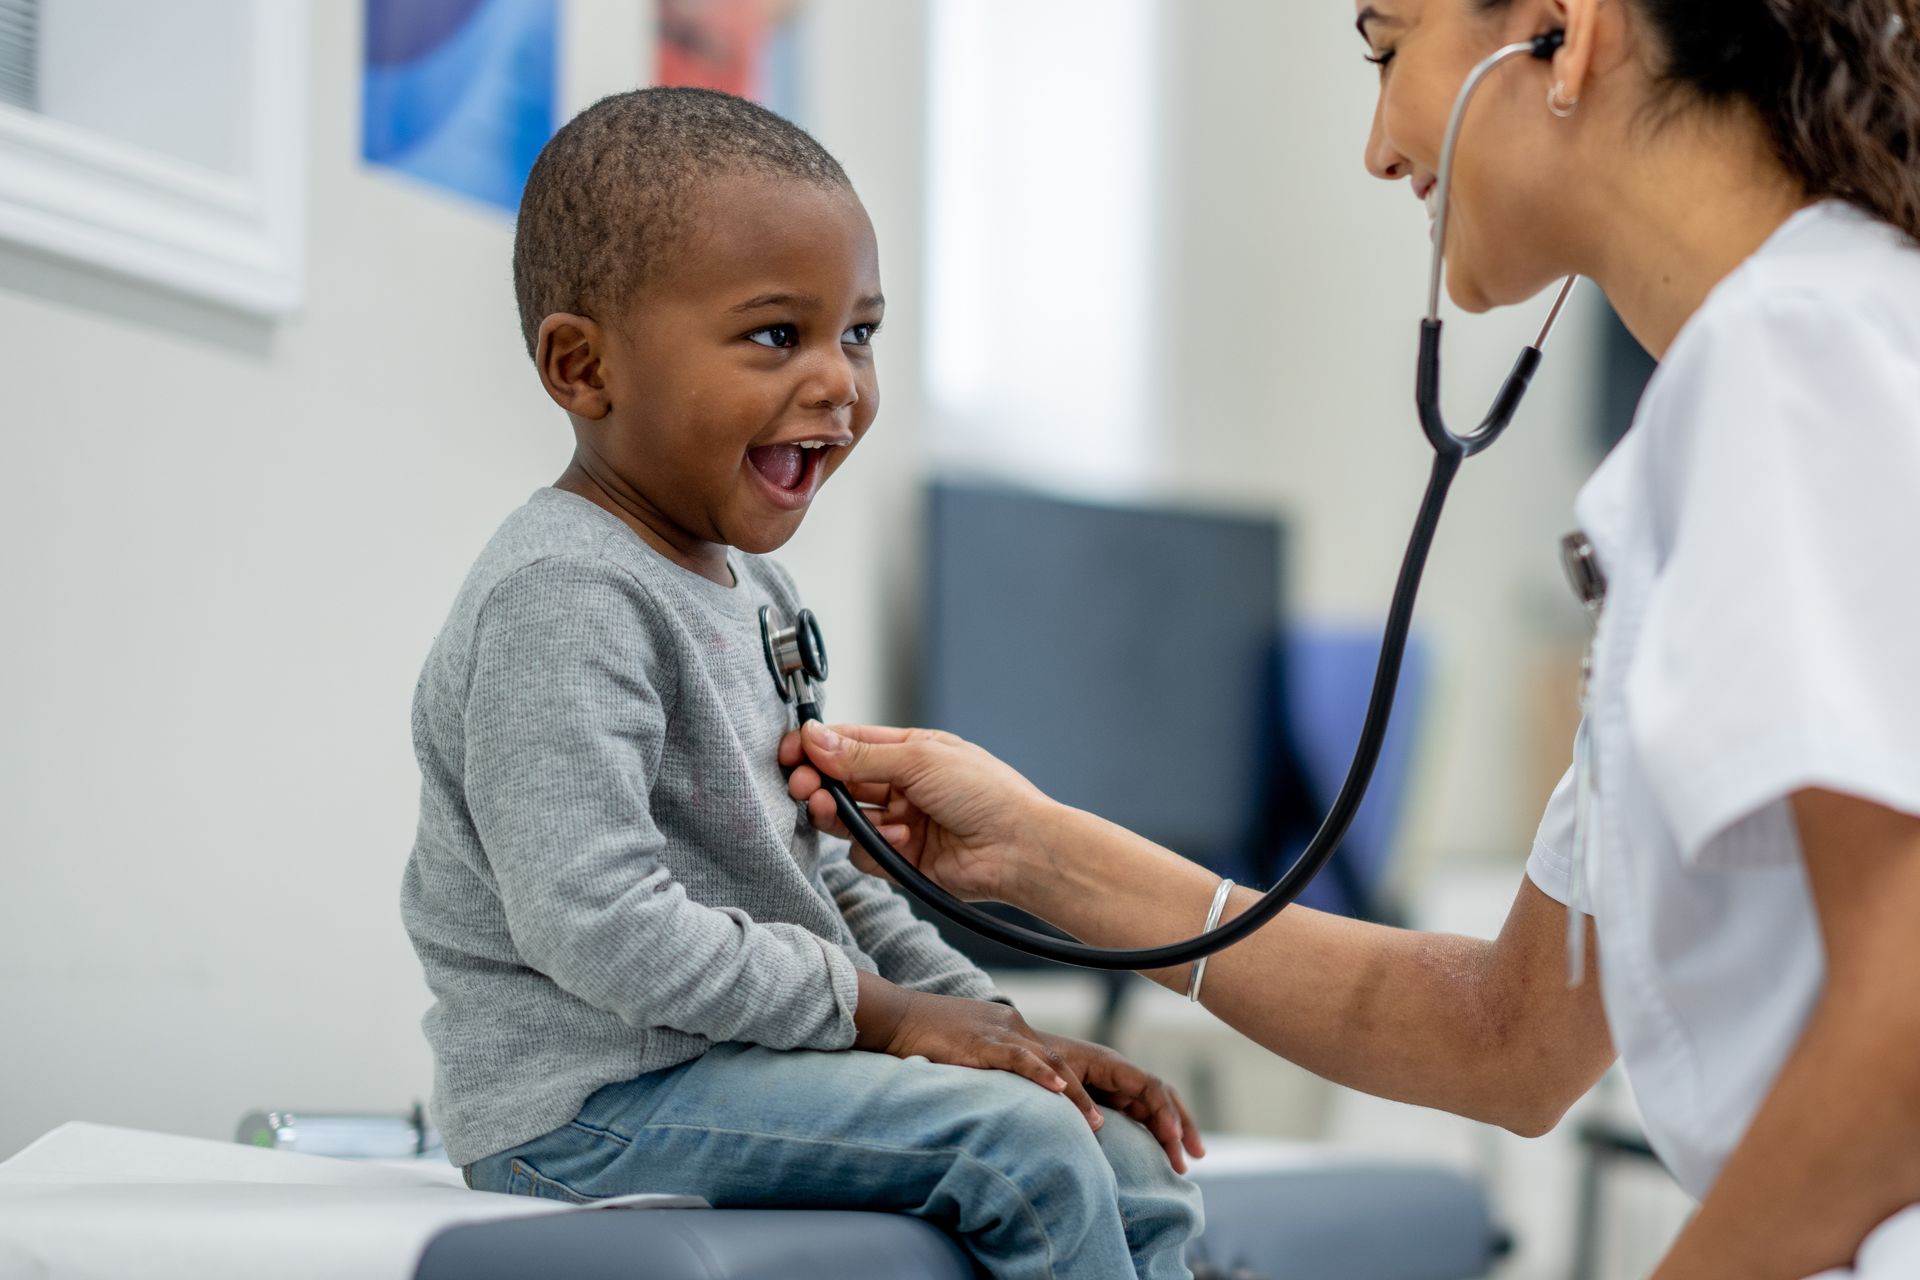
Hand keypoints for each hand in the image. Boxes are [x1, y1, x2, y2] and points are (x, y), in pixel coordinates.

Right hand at [779, 723, 1056, 906]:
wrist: (1018, 848)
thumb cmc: (986, 793)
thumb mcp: (919, 759)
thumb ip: (860, 755)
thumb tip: (814, 737)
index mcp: (910, 752)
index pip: (850, 744)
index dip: (817, 747)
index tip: (790, 753)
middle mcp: (903, 786)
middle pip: (842, 783)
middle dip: (819, 783)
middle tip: (803, 786)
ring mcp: (902, 823)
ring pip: (848, 819)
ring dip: (838, 815)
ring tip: (835, 811)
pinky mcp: (903, 860)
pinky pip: (866, 854)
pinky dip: (875, 847)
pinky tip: (902, 840)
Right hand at [854, 974, 1103, 1128]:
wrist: (894, 1016)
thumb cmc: (923, 1037)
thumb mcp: (964, 1049)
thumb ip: (986, 1066)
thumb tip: (996, 1098)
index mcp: (1008, 1027)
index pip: (1049, 1057)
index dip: (1072, 1086)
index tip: (1087, 1113)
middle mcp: (1010, 1025)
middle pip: (1058, 1061)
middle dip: (1083, 1095)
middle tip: (1101, 1126)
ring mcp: (996, 1032)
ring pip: (1047, 1062)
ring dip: (1074, 1094)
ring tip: (1093, 1122)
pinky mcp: (980, 1041)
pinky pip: (1018, 1058)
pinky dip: (1041, 1074)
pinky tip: (1058, 1089)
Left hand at [1037, 1032, 1205, 1172]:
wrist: (1024, 1053)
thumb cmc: (1040, 1061)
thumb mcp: (1058, 1077)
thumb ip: (1078, 1099)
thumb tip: (1098, 1126)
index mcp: (1111, 1065)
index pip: (1150, 1086)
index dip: (1165, 1111)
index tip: (1173, 1137)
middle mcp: (1121, 1075)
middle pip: (1162, 1097)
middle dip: (1182, 1124)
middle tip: (1196, 1155)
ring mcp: (1117, 1087)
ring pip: (1155, 1109)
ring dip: (1172, 1134)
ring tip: (1184, 1164)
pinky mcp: (1110, 1099)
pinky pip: (1140, 1116)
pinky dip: (1154, 1133)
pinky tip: (1162, 1152)